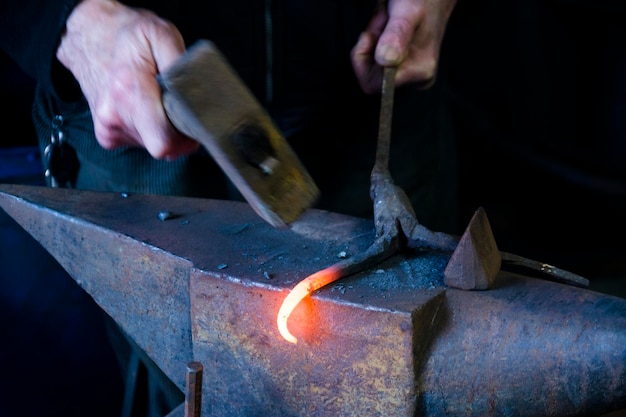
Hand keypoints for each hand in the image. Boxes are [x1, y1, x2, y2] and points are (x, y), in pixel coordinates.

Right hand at [56, 0, 199, 158]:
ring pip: (152, 146)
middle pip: (162, 147)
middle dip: (177, 131)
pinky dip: (149, 129)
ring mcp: (107, 128)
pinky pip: (140, 143)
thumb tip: (198, 99)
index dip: (185, 139)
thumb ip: (182, 67)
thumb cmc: (128, 34)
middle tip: (177, 105)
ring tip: (156, 100)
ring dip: (162, 129)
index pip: (164, 143)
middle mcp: (114, 116)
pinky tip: (143, 107)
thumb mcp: (162, 34)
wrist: (86, 35)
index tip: (192, 122)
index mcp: (129, 92)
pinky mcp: (106, 136)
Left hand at [351, 0, 456, 93]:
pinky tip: (388, 25)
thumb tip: (386, 61)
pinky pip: (377, 60)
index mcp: (420, 72)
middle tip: (384, 23)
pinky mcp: (405, 66)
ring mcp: (411, 72)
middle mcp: (417, 77)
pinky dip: (376, 39)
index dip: (366, 57)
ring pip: (373, 66)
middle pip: (372, 75)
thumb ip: (397, 34)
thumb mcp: (408, 10)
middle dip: (371, 46)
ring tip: (388, 21)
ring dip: (374, 40)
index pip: (373, 84)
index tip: (376, 32)